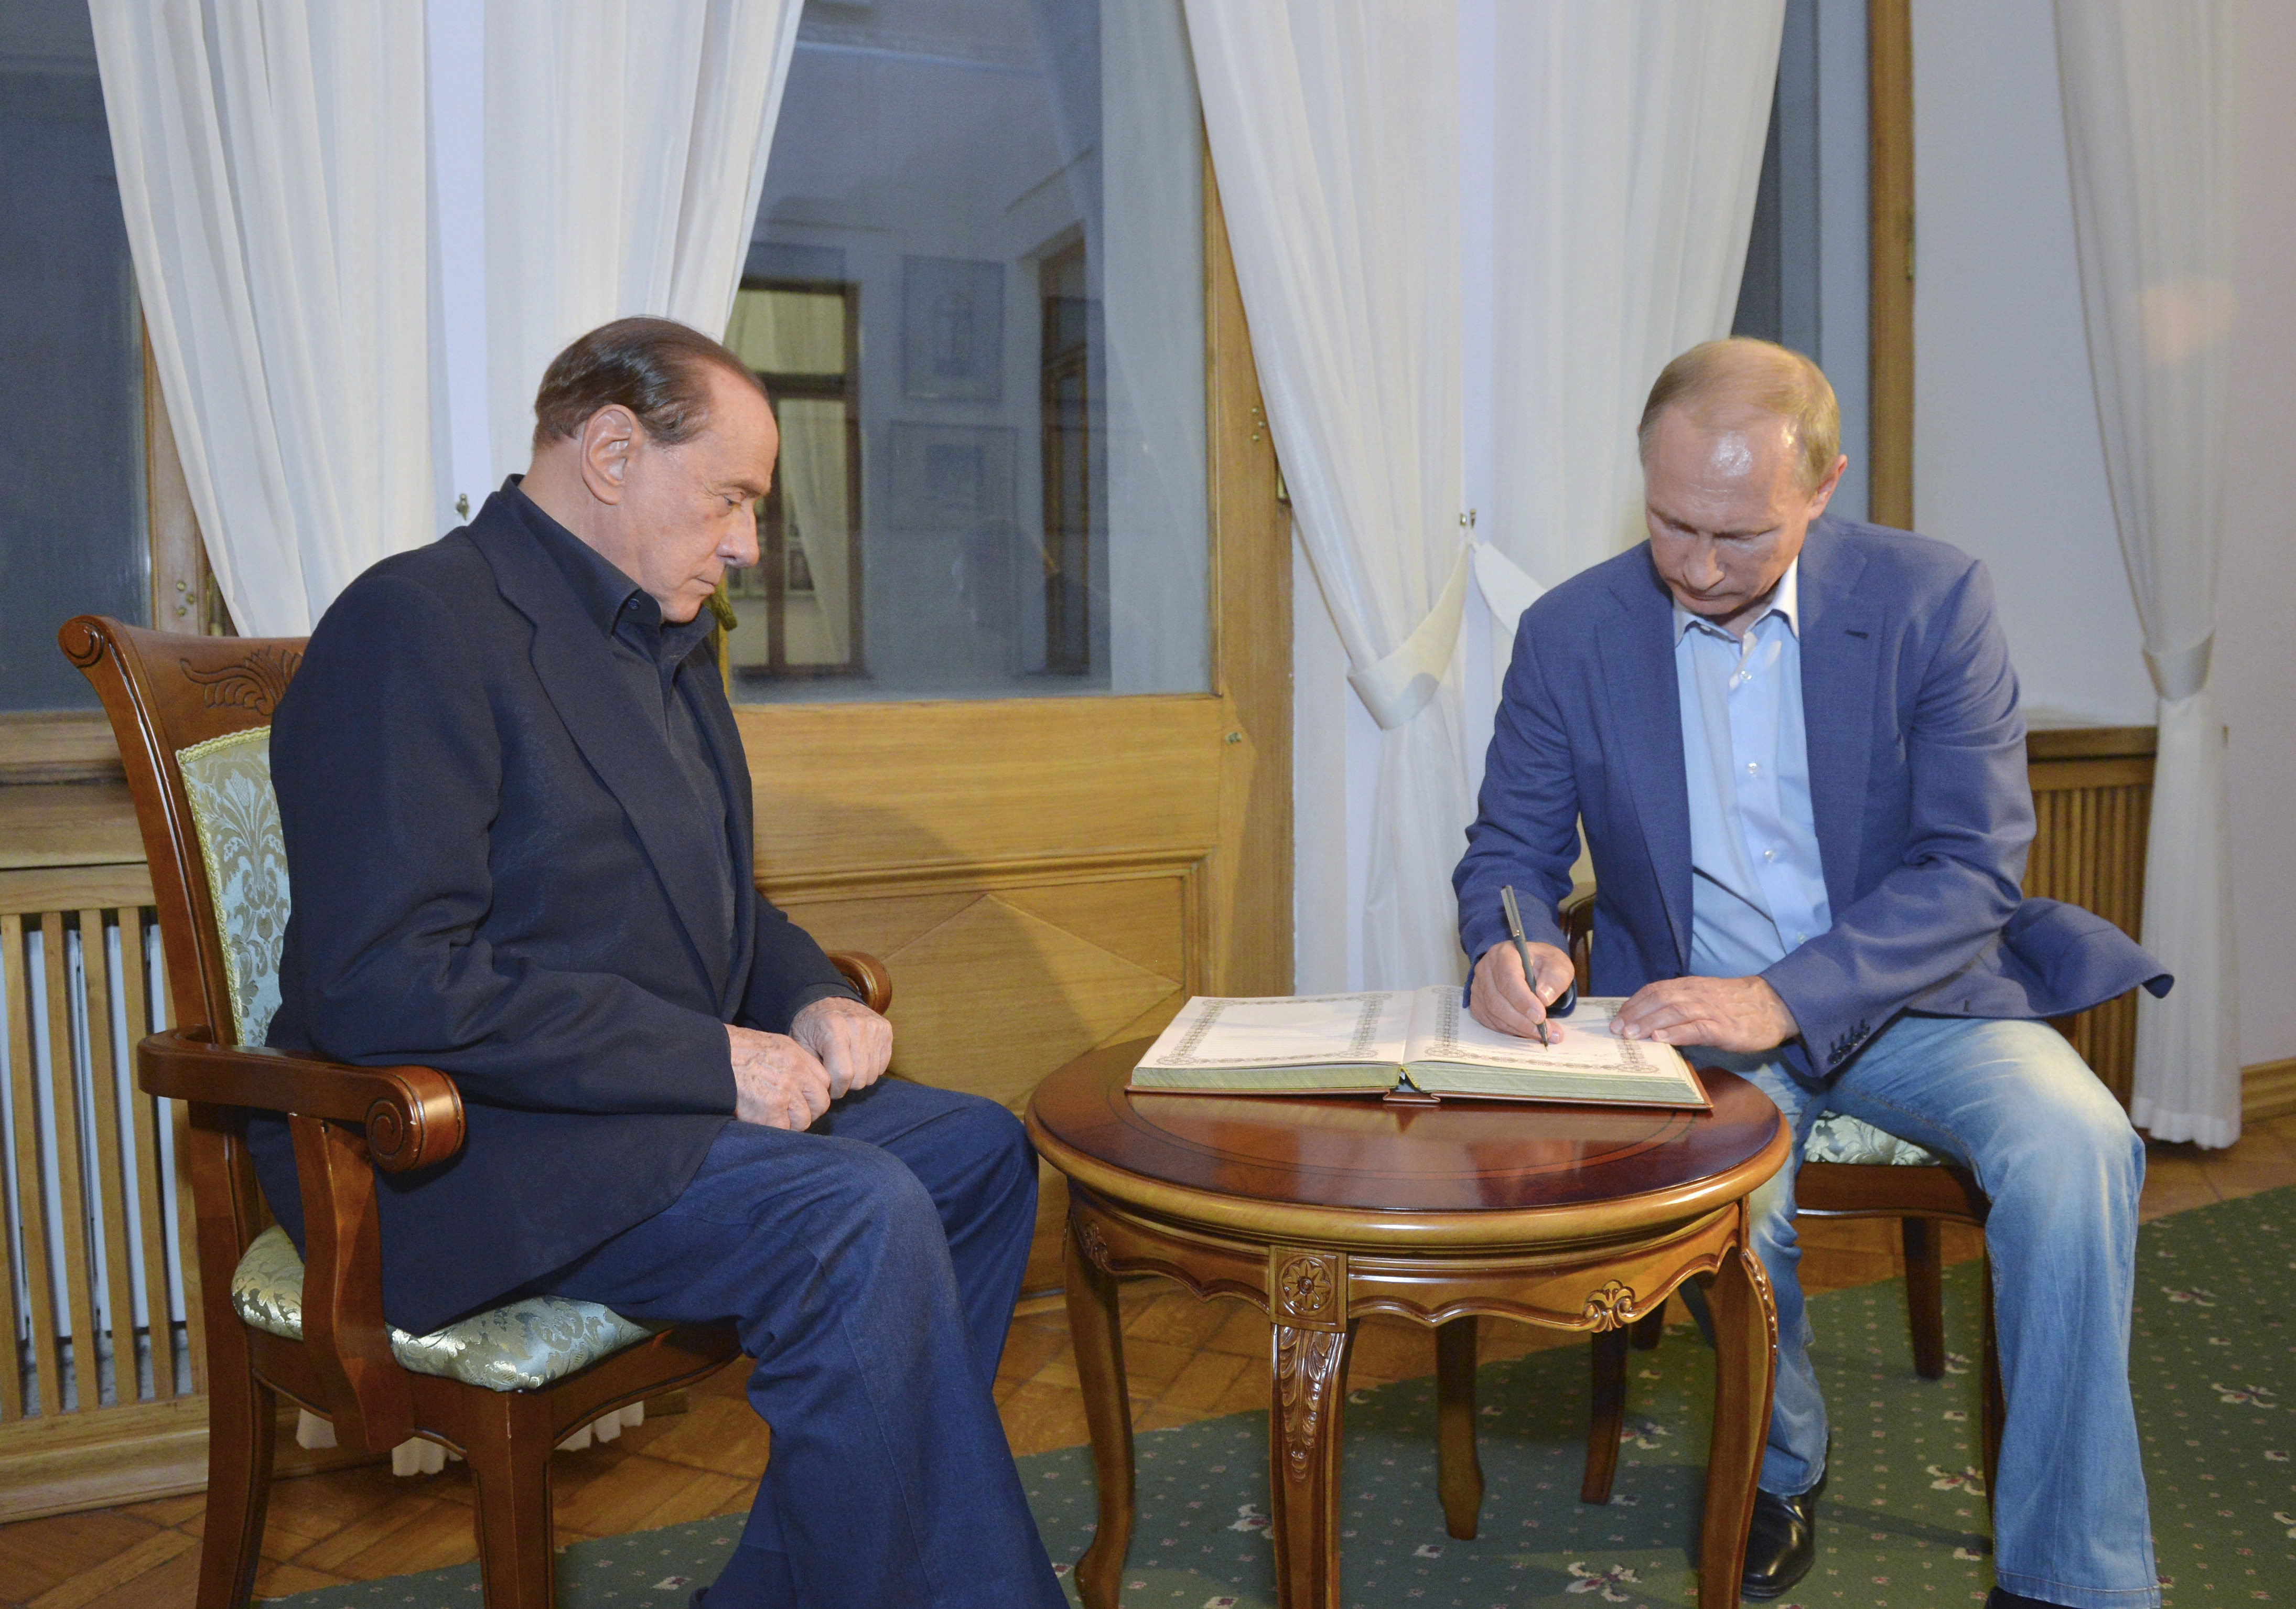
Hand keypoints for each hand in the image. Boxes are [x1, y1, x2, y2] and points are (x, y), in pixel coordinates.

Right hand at [727, 1024, 834, 1129]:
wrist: (708, 1057)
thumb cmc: (731, 1051)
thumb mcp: (768, 1045)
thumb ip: (788, 1063)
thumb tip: (798, 1084)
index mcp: (795, 1054)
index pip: (823, 1081)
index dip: (812, 1094)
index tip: (801, 1100)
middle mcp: (795, 1071)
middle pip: (820, 1103)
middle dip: (806, 1112)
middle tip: (787, 1114)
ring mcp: (785, 1091)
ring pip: (803, 1121)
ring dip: (789, 1124)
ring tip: (769, 1117)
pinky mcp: (770, 1110)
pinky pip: (784, 1130)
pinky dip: (773, 1129)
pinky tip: (759, 1120)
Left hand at [791, 995, 893, 1097]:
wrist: (827, 999)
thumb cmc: (811, 1026)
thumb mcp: (801, 1045)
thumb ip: (812, 1068)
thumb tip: (825, 1091)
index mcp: (833, 1028)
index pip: (843, 1074)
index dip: (836, 1089)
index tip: (829, 1088)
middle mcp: (858, 1025)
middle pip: (860, 1077)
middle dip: (846, 1085)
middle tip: (836, 1075)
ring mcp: (875, 1026)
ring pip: (872, 1075)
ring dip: (858, 1077)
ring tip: (846, 1066)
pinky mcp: (885, 1028)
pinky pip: (883, 1066)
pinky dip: (870, 1069)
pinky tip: (858, 1059)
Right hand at [1469, 941, 1577, 1040]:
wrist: (1529, 965)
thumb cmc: (1543, 964)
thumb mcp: (1558, 964)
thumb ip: (1555, 977)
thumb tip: (1544, 997)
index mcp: (1505, 954)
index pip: (1508, 979)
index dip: (1523, 1001)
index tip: (1541, 1017)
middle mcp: (1486, 969)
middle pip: (1498, 1000)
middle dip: (1522, 1021)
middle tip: (1545, 1032)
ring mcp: (1478, 986)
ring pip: (1493, 1014)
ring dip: (1518, 1028)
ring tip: (1541, 1034)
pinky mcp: (1477, 1002)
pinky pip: (1490, 1021)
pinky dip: (1509, 1030)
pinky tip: (1526, 1031)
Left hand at [1611, 975, 1797, 1052]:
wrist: (1774, 1004)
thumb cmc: (1736, 1004)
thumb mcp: (1706, 997)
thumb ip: (1682, 1004)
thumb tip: (1654, 1020)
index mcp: (1690, 986)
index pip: (1655, 990)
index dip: (1635, 1002)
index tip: (1618, 1016)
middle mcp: (1696, 994)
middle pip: (1659, 999)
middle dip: (1635, 1014)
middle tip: (1616, 1029)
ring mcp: (1710, 1010)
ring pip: (1674, 1012)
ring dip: (1650, 1023)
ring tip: (1631, 1034)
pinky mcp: (1724, 1027)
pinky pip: (1697, 1028)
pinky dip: (1677, 1033)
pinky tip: (1662, 1040)